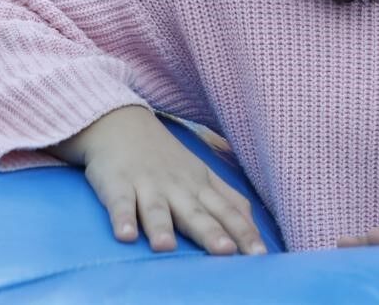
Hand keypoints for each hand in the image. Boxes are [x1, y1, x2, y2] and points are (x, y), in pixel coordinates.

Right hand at [53, 106, 265, 255]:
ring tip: (166, 248)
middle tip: (226, 252)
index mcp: (201, 186)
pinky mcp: (118, 184)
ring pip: (157, 209)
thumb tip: (254, 226)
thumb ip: (227, 200)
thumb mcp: (203, 176)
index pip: (227, 211)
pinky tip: (125, 236)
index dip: (243, 232)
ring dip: (161, 228)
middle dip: (211, 233)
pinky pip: (120, 203)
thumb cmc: (168, 158)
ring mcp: (148, 185)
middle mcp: (178, 187)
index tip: (260, 254)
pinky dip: (122, 219)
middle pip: (196, 213)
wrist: (124, 124)